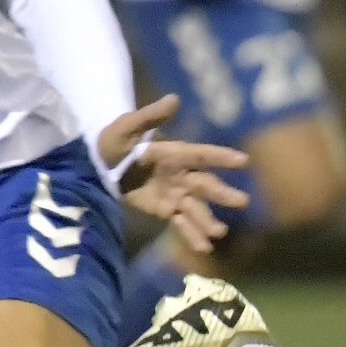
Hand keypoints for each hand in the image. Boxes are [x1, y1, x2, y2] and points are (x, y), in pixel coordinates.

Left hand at [97, 96, 252, 247]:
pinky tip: (204, 248)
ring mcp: (175, 193)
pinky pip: (182, 223)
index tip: (243, 160)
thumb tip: (174, 99)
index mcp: (174, 153)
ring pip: (196, 208)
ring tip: (220, 233)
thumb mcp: (127, 125)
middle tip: (242, 201)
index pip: (202, 155)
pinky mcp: (165, 209)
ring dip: (208, 220)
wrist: (101, 162)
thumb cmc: (115, 139)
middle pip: (205, 185)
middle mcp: (181, 174)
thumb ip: (150, 116)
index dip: (221, 157)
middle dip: (222, 193)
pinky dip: (192, 235)